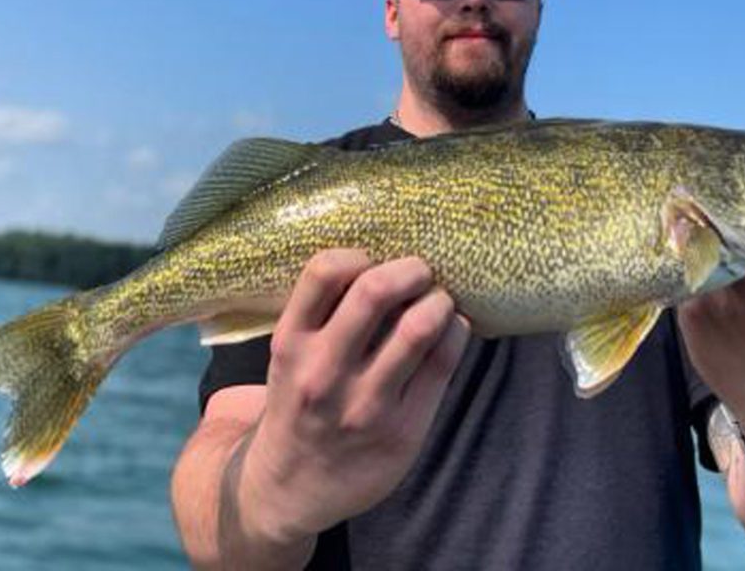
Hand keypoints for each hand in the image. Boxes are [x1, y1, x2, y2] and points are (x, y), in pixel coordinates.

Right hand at [235, 250, 469, 544]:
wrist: (289, 490)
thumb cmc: (299, 404)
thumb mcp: (290, 357)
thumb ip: (325, 315)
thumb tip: (385, 260)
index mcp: (291, 344)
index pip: (324, 272)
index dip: (359, 254)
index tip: (373, 260)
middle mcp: (323, 372)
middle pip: (375, 291)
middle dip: (411, 269)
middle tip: (422, 270)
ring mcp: (364, 404)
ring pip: (418, 327)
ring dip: (439, 300)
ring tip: (439, 300)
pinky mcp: (402, 430)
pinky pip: (443, 363)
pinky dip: (455, 332)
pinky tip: (451, 329)